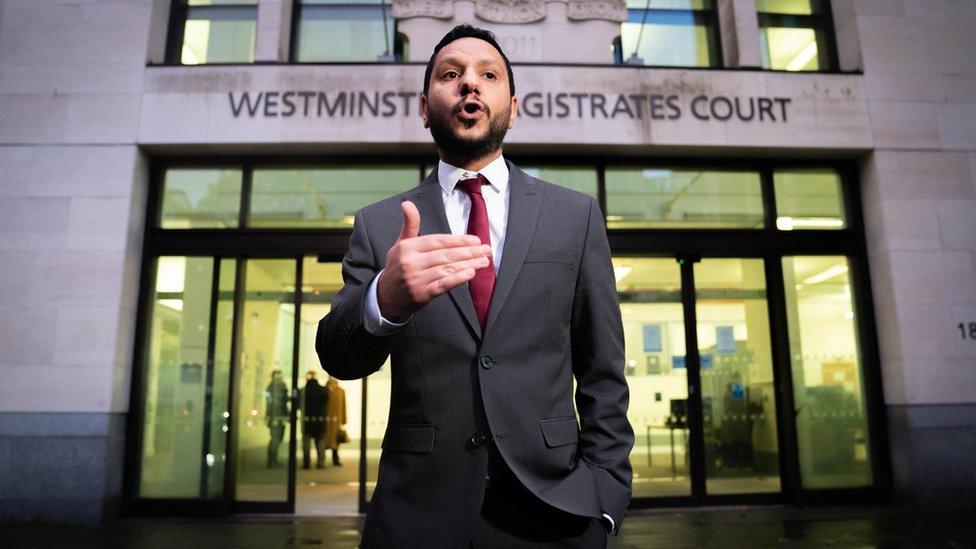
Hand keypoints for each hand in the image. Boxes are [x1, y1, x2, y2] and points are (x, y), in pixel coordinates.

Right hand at [377, 200, 490, 319]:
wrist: (385, 297)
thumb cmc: (397, 267)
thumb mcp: (400, 244)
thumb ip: (410, 225)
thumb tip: (407, 203)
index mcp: (408, 247)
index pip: (438, 241)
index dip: (458, 240)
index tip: (475, 240)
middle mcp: (411, 262)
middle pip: (445, 254)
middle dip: (469, 251)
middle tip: (486, 250)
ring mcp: (416, 279)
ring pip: (446, 269)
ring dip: (468, 264)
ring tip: (484, 261)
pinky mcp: (421, 294)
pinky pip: (442, 285)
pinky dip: (457, 279)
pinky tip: (470, 274)